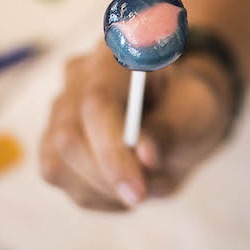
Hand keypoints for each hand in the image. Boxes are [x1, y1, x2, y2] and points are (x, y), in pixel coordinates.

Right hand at [40, 42, 235, 210]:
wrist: (179, 109)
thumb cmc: (189, 107)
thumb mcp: (198, 116)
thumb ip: (173, 132)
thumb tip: (145, 158)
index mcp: (117, 54)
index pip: (97, 103)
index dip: (112, 150)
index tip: (138, 191)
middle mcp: (79, 75)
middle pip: (68, 137)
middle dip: (105, 178)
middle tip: (142, 196)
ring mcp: (59, 107)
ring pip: (58, 164)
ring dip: (102, 190)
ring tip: (143, 183)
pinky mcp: (51, 139)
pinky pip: (60, 178)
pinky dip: (96, 194)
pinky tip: (125, 182)